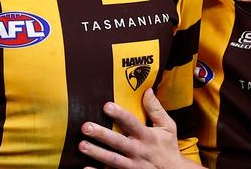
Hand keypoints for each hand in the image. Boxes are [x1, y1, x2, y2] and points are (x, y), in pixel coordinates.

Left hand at [79, 88, 195, 168]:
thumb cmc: (169, 148)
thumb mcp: (168, 127)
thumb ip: (156, 109)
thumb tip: (147, 90)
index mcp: (147, 136)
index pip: (132, 123)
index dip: (120, 115)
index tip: (106, 106)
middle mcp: (139, 151)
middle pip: (118, 142)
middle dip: (102, 135)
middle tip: (86, 127)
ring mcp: (133, 166)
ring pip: (113, 160)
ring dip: (97, 153)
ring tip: (82, 145)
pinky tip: (85, 168)